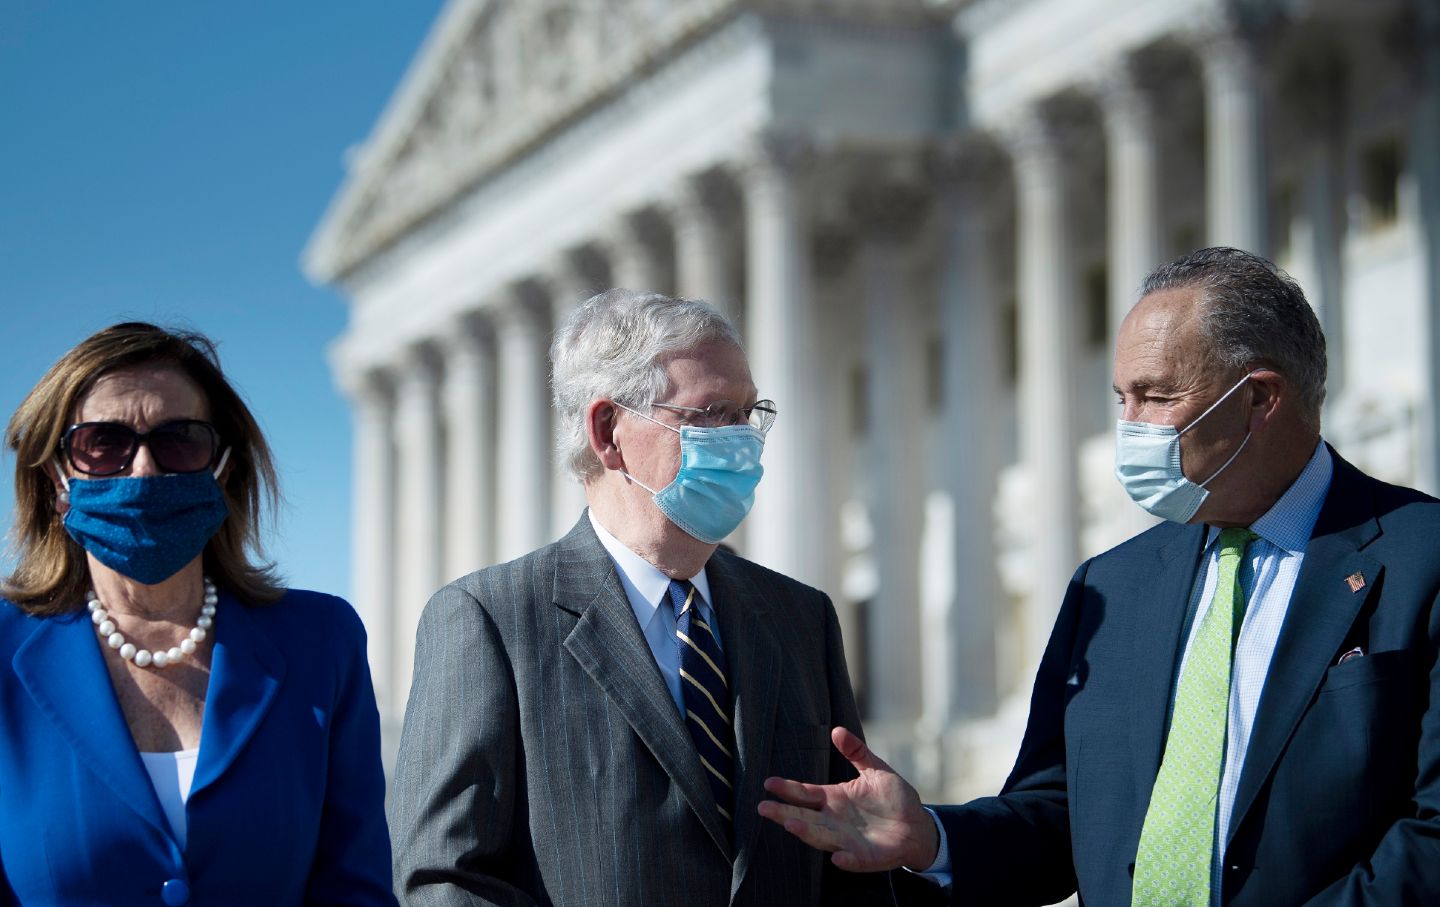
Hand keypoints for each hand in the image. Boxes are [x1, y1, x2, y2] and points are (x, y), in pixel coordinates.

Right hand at [756, 726, 938, 872]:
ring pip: (821, 837)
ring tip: (790, 825)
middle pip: (803, 817)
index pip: (805, 794)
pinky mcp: (865, 857)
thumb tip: (836, 730)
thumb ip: (856, 752)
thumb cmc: (893, 798)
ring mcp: (847, 841)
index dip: (787, 789)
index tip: (768, 783)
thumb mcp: (875, 770)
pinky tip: (837, 857)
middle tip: (763, 807)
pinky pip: (853, 859)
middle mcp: (834, 821)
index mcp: (834, 799)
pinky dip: (846, 860)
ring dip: (806, 833)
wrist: (918, 826)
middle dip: (783, 813)